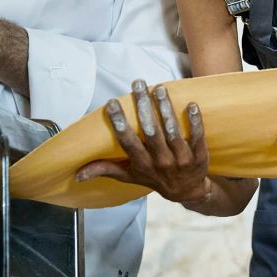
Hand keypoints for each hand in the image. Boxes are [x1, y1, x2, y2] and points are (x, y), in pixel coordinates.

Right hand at [76, 80, 210, 203]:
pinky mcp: (199, 157)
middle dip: (143, 107)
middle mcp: (161, 161)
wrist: (187, 192)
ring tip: (160, 88)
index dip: (119, 124)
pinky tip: (191, 105)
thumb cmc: (155, 179)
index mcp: (142, 164)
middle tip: (138, 84)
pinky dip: (195, 122)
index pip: (127, 142)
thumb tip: (77, 174)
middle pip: (151, 132)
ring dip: (166, 109)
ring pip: (172, 132)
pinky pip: (198, 137)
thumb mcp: (129, 176)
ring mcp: (181, 160)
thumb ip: (106, 170)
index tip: (111, 103)